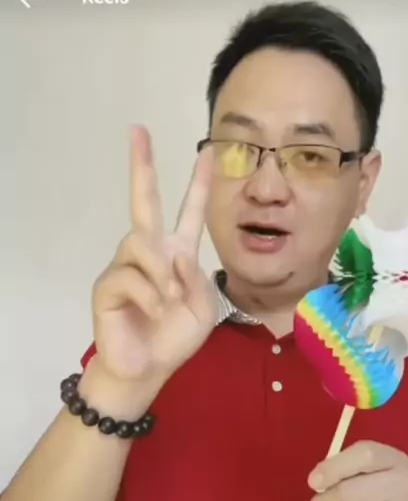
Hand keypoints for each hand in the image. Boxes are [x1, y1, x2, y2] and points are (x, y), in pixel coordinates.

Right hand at [92, 125, 217, 388]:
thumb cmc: (175, 338)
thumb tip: (173, 252)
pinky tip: (156, 312)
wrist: (148, 369)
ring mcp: (125, 266)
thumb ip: (197, 276)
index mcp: (177, 255)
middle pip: (143, 201)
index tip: (207, 151)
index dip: (198, 183)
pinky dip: (151, 296)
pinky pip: (131, 276)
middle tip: (138, 131)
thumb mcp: (204, 307)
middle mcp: (149, 253)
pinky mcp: (107, 285)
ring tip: (169, 300)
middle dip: (142, 165)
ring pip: (142, 243)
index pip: (188, 212)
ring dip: (163, 273)